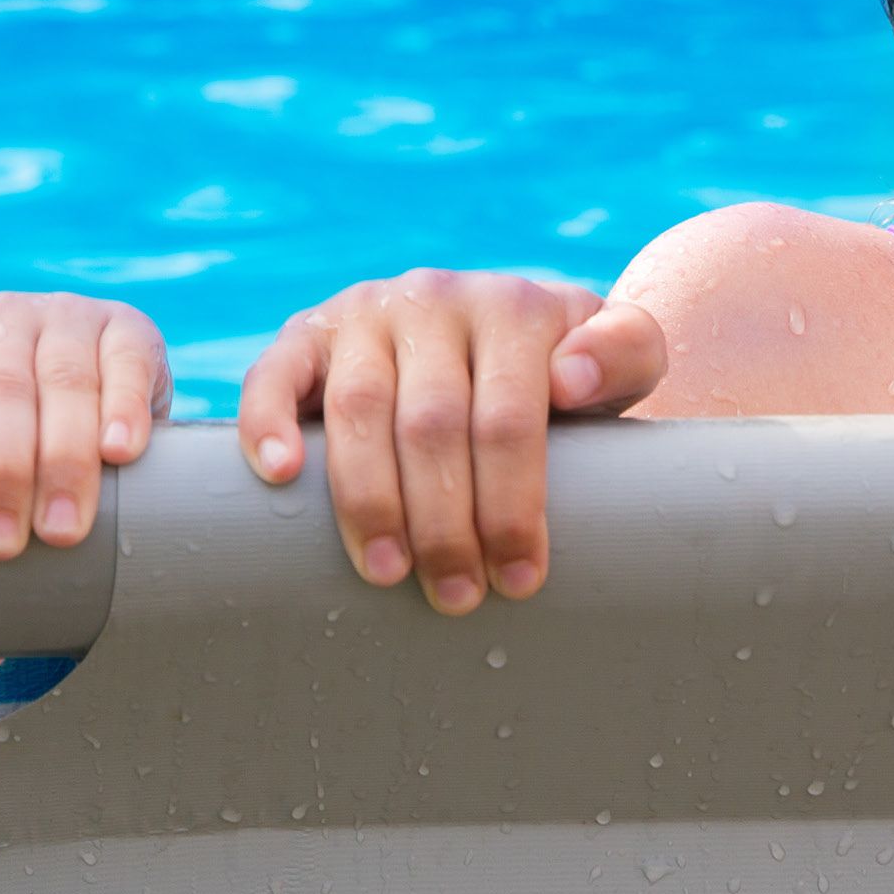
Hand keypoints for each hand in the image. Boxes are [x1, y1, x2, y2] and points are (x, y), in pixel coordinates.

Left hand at [0, 295, 168, 557]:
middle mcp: (3, 315)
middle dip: (1, 471)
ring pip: (67, 383)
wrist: (28, 391)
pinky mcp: (127, 332)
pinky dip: (127, 405)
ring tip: (59, 531)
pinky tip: (121, 452)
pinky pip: (130, 362)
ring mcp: (69, 318)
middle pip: (3, 389)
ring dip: (65, 458)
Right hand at [237, 272, 664, 614]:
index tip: (520, 578)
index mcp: (513, 307)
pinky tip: (281, 476)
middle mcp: (435, 297)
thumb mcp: (621, 360)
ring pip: (359, 407)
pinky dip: (267, 421)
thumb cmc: (569, 374)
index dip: (511, 504)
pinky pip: (274, 371)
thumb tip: (571, 378)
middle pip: (432, 421)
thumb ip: (626, 353)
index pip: (507, 415)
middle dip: (444, 522)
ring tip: (389, 573)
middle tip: (457, 596)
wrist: (504, 330)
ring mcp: (367, 311)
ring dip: (368, 499)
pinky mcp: (310, 332)